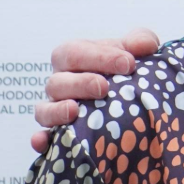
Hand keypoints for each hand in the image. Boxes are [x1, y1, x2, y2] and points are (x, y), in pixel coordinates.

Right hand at [29, 29, 161, 152]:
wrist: (136, 97)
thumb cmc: (128, 68)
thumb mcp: (137, 51)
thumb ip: (141, 41)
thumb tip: (142, 45)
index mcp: (74, 58)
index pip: (75, 52)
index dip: (99, 57)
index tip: (129, 63)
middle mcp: (61, 83)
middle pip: (56, 82)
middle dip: (80, 84)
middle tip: (104, 88)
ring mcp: (56, 110)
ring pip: (44, 110)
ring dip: (57, 110)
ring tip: (74, 111)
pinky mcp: (58, 135)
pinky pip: (43, 140)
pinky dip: (41, 141)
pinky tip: (46, 142)